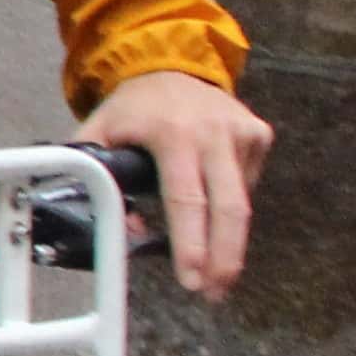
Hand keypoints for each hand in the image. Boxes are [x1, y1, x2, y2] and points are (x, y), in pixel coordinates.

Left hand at [78, 67, 271, 300]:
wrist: (170, 62)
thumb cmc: (132, 109)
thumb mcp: (97, 134)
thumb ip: (97, 179)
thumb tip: (127, 231)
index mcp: (173, 134)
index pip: (185, 199)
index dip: (190, 243)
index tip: (191, 277)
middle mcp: (214, 132)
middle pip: (229, 209)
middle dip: (224, 258)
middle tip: (214, 293)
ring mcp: (242, 132)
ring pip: (241, 202)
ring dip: (229, 243)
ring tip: (216, 276)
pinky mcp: (259, 134)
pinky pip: (246, 184)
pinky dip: (229, 205)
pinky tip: (212, 209)